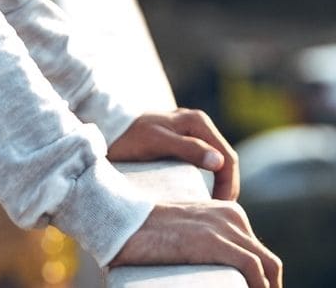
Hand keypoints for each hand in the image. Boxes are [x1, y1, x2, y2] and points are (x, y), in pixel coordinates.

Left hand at [108, 108, 239, 199]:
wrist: (106, 130)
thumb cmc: (129, 137)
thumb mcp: (157, 142)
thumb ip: (188, 149)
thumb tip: (218, 162)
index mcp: (197, 122)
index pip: (227, 157)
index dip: (228, 185)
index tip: (220, 208)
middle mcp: (198, 125)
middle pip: (225, 160)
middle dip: (226, 187)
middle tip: (219, 213)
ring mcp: (190, 134)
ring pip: (216, 163)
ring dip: (219, 184)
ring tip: (212, 208)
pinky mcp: (182, 144)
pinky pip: (203, 163)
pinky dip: (208, 180)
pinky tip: (201, 196)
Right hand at [110, 200, 281, 287]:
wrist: (125, 221)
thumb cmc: (147, 235)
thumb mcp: (188, 235)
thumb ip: (204, 245)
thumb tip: (210, 271)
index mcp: (230, 213)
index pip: (259, 254)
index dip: (263, 283)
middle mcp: (234, 217)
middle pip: (269, 263)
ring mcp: (226, 228)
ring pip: (267, 268)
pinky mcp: (216, 241)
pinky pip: (254, 269)